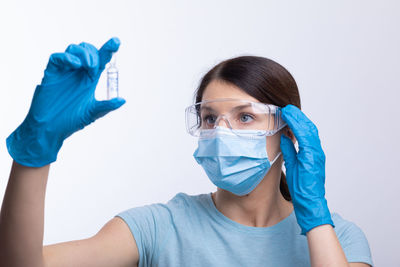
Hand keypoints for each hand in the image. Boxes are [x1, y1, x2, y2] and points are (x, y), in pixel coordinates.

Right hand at [6, 37, 125, 166]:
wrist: (51, 129)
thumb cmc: (70, 120)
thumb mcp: (93, 113)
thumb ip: (107, 106)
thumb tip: (122, 100)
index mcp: (90, 79)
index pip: (101, 60)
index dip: (108, 49)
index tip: (116, 42)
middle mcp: (78, 72)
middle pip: (87, 50)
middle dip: (94, 53)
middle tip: (95, 66)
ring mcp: (65, 71)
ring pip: (73, 49)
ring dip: (83, 53)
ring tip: (89, 67)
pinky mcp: (51, 73)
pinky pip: (57, 58)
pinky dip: (66, 57)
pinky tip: (75, 65)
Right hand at [279, 104, 333, 234]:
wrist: (311, 202)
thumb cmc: (301, 189)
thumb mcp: (292, 168)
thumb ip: (289, 151)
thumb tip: (285, 137)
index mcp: (310, 154)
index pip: (303, 131)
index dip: (294, 119)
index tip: (286, 110)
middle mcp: (316, 152)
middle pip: (309, 128)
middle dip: (298, 116)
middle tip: (288, 108)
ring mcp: (318, 154)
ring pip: (311, 132)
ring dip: (301, 121)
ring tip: (291, 115)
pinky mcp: (316, 157)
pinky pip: (311, 139)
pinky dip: (303, 130)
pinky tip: (296, 129)